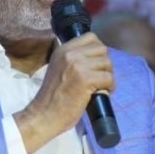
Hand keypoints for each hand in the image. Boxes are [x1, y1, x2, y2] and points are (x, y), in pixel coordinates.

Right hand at [14, 33, 113, 153]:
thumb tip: (96, 57)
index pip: (91, 37)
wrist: (44, 115)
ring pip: (107, 63)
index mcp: (62, 49)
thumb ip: (73, 59)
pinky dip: (110, 86)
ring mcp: (78, 65)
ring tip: (101, 86)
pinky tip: (103, 92)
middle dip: (105, 64)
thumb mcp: (59, 68)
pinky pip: (109, 78)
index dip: (98, 51)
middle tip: (100, 77)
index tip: (96, 65)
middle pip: (102, 49)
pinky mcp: (86, 79)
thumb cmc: (52, 96)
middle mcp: (70, 53)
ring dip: (108, 75)